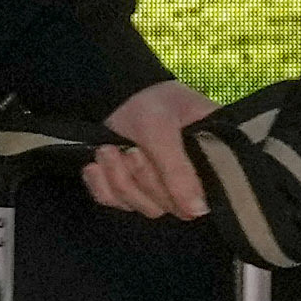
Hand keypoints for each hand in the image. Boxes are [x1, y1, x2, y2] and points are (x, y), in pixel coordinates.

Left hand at [84, 78, 219, 226]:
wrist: (114, 88)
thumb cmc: (148, 101)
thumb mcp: (161, 130)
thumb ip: (178, 170)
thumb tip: (199, 211)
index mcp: (207, 158)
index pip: (200, 198)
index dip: (174, 191)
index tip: (148, 159)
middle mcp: (185, 177)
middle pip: (165, 205)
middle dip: (139, 177)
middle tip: (129, 149)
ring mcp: (156, 183)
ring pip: (138, 205)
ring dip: (117, 178)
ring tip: (106, 150)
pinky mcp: (129, 185)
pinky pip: (115, 201)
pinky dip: (101, 184)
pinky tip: (94, 166)